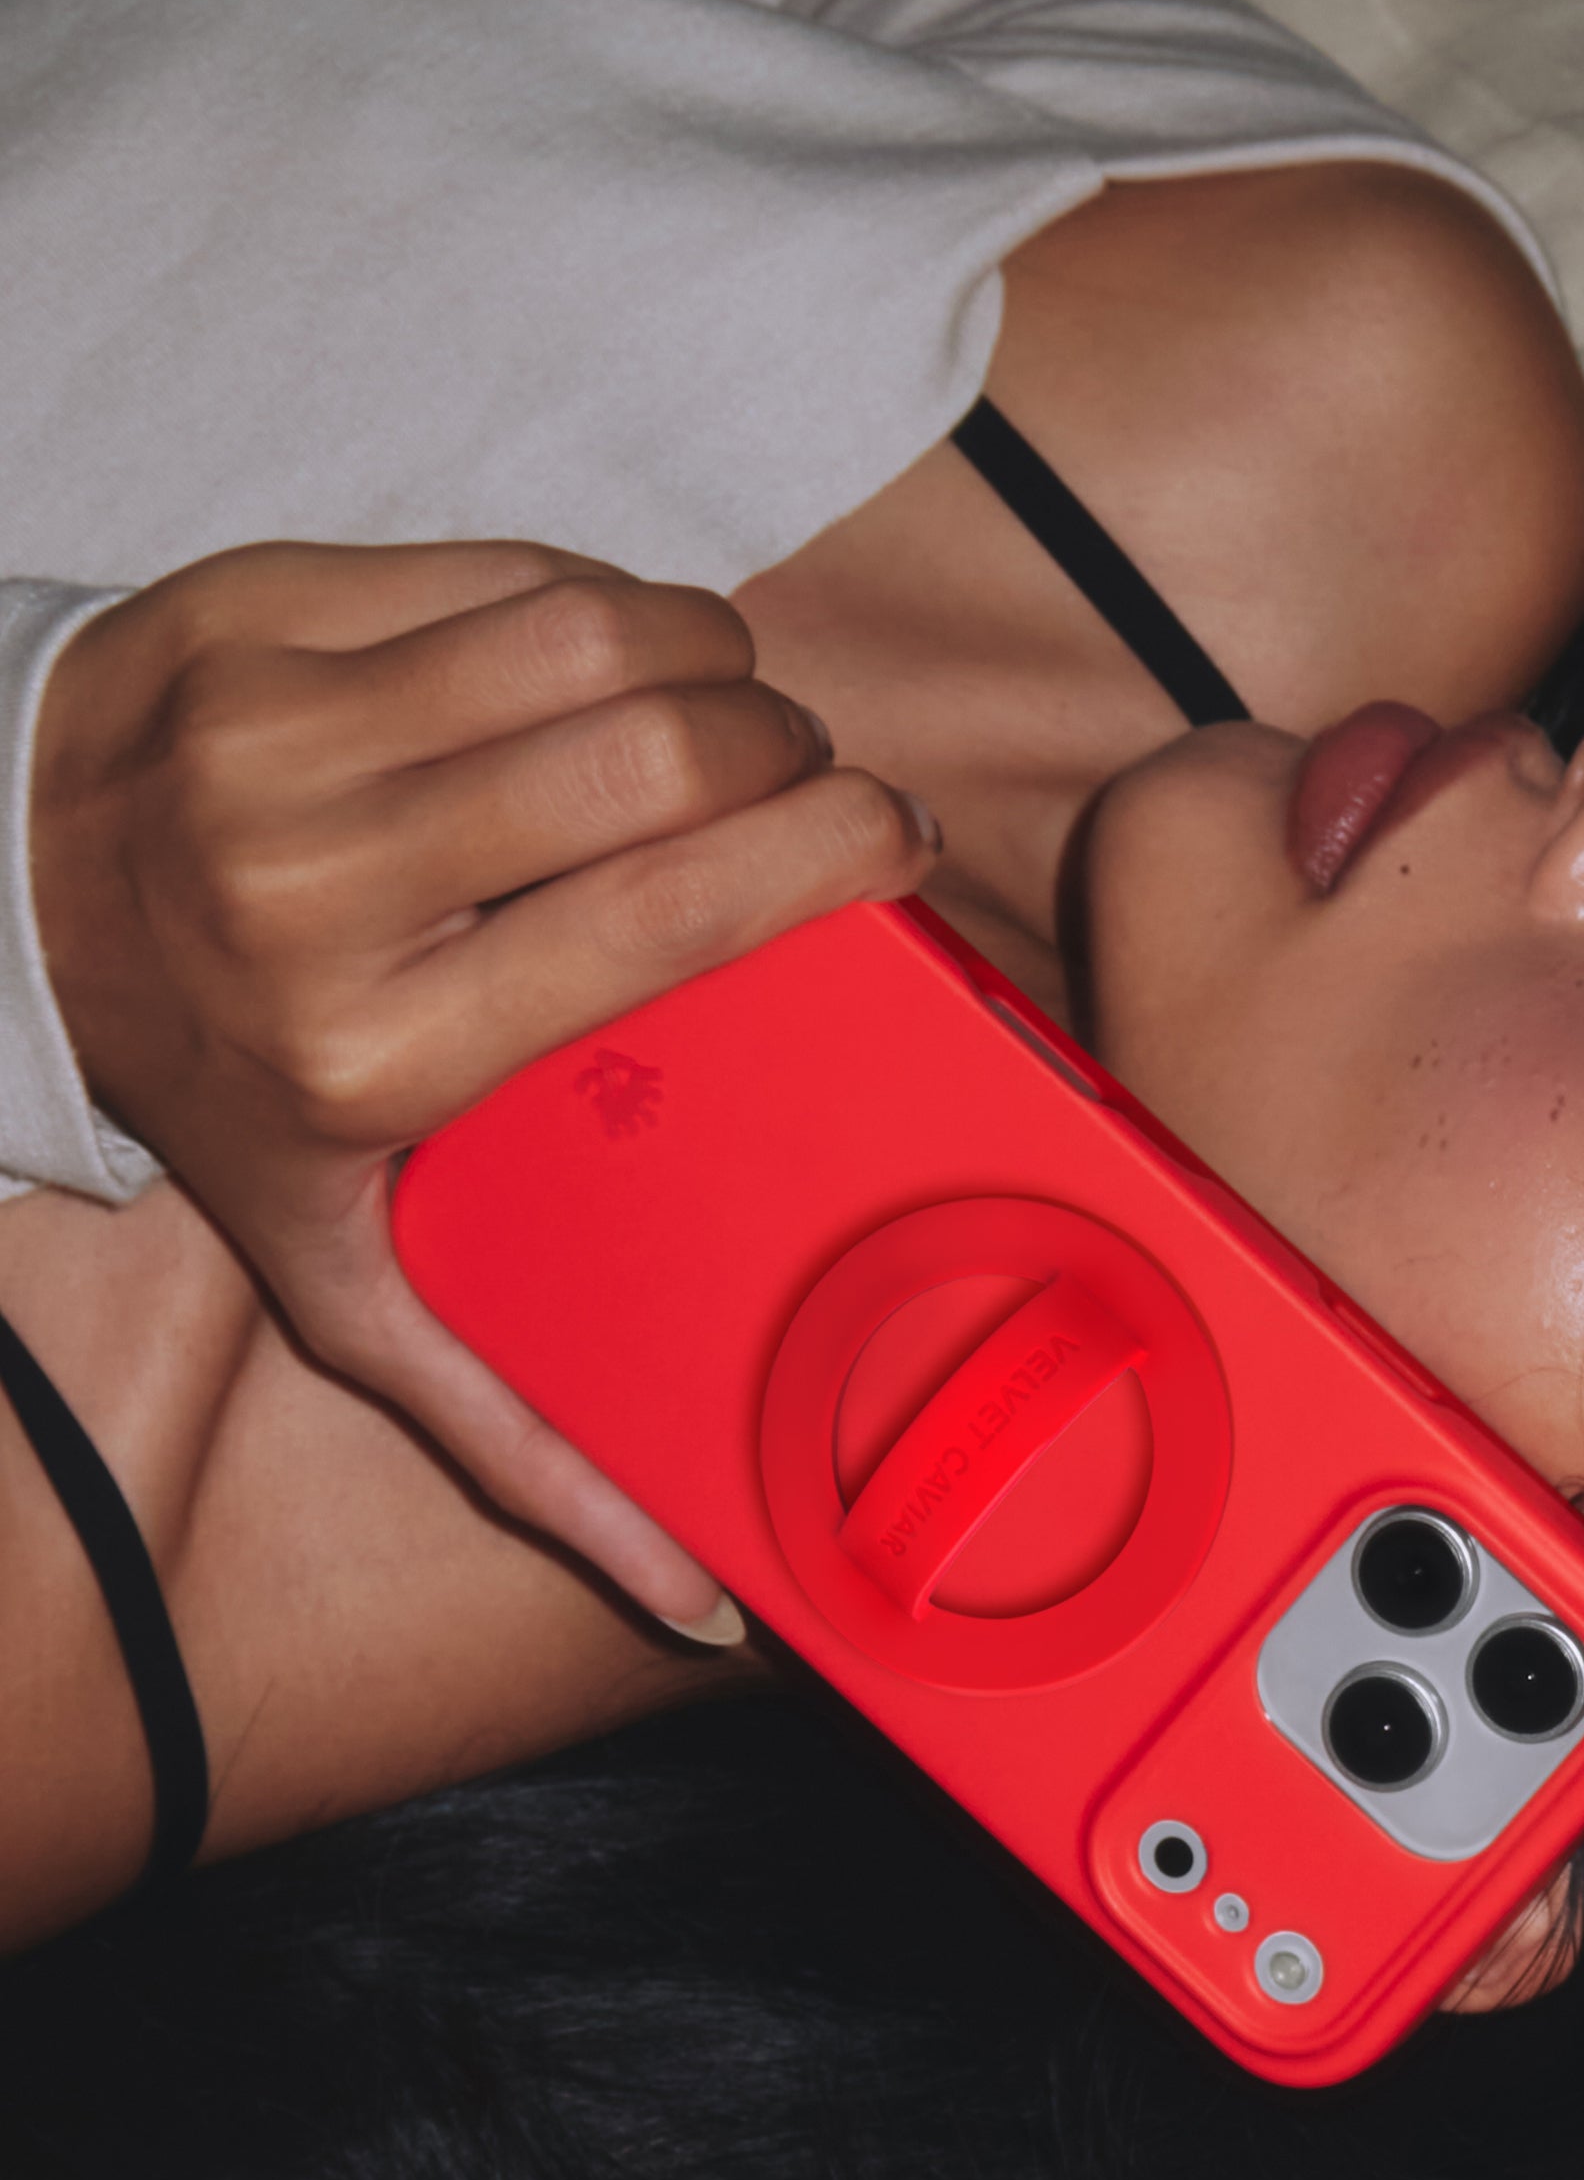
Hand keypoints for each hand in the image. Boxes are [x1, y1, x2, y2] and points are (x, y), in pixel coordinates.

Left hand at [30, 541, 937, 1630]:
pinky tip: (616, 658)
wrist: (1, 909)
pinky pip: (504, 574)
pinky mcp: (250, 615)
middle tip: (814, 783)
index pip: (666, 914)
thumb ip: (527, 1434)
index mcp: (377, 1053)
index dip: (827, 851)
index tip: (898, 838)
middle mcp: (316, 887)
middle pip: (656, 753)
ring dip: (712, 658)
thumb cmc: (228, 1095)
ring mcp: (270, 736)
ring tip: (730, 714)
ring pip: (596, 635)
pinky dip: (603, 603)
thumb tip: (706, 1605)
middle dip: (788, 749)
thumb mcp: (358, 1285)